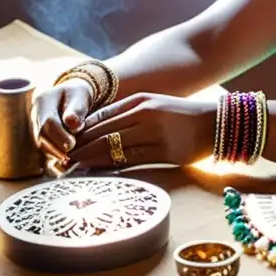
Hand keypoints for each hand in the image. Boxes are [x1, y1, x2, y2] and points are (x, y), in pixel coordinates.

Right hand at [31, 79, 94, 163]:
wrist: (73, 95)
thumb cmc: (79, 94)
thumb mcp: (81, 95)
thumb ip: (77, 108)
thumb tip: (73, 125)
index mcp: (43, 101)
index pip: (47, 122)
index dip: (59, 135)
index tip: (71, 144)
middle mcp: (36, 115)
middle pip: (41, 136)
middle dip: (56, 148)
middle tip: (71, 156)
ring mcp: (36, 126)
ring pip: (42, 145)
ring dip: (56, 154)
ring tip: (71, 161)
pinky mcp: (42, 137)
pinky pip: (46, 149)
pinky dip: (56, 156)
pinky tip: (67, 162)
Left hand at [68, 93, 215, 169]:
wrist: (215, 123)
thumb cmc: (182, 116)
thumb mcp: (153, 106)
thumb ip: (127, 114)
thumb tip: (97, 130)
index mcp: (140, 101)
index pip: (101, 117)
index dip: (80, 132)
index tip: (64, 144)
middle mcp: (145, 114)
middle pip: (103, 132)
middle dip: (79, 148)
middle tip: (60, 161)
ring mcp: (156, 132)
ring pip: (114, 147)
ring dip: (90, 159)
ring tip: (72, 169)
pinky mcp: (166, 151)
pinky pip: (132, 161)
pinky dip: (111, 167)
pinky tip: (98, 173)